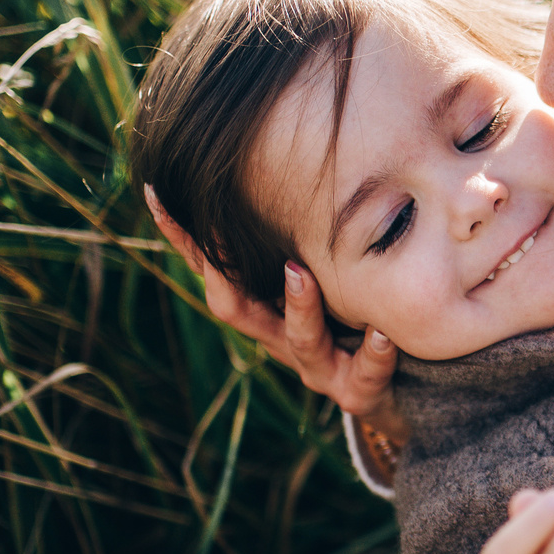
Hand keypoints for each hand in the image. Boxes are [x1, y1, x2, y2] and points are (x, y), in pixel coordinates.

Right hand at [146, 185, 404, 436]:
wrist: (396, 388)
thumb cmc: (352, 320)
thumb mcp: (322, 276)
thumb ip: (299, 235)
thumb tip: (277, 162)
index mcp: (264, 309)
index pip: (213, 269)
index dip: (183, 238)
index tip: (156, 193)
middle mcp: (282, 339)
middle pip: (235, 310)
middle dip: (227, 271)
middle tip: (222, 229)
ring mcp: (319, 368)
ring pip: (300, 343)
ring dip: (299, 308)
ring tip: (301, 273)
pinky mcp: (358, 392)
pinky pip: (365, 376)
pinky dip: (374, 354)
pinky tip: (384, 335)